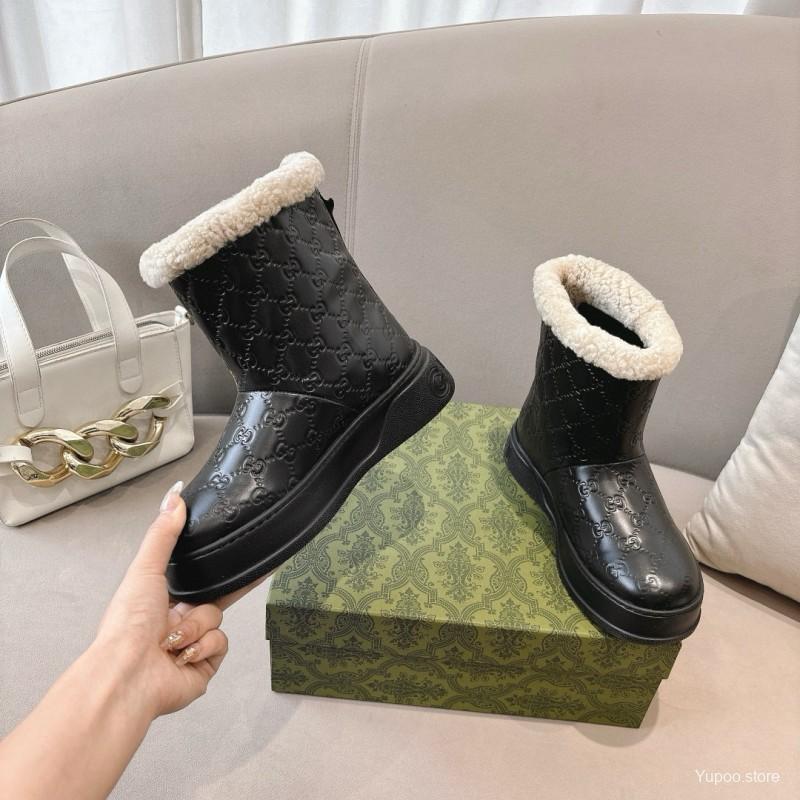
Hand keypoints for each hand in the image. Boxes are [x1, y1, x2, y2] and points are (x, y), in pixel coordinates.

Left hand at [93, 481, 229, 716]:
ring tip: (172, 640)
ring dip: (196, 627)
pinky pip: (221, 643)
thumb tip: (174, 497)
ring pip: (217, 620)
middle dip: (207, 603)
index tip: (236, 555)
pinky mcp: (203, 667)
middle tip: (193, 605)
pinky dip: (203, 646)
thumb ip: (163, 533)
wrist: (128, 674)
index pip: (197, 579)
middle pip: (213, 600)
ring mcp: (191, 646)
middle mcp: (176, 624)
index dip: (214, 570)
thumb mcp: (145, 569)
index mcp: (162, 601)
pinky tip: (182, 654)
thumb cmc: (126, 626)